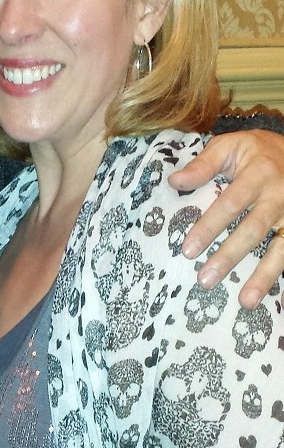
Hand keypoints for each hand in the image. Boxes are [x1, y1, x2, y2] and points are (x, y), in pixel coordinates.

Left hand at [169, 129, 283, 307]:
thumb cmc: (256, 151)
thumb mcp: (230, 146)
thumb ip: (204, 164)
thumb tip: (174, 182)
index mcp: (258, 174)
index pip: (229, 204)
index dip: (209, 227)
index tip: (188, 250)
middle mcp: (278, 197)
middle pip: (253, 231)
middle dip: (229, 256)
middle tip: (205, 280)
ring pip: (279, 249)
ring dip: (263, 276)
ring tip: (245, 301)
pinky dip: (280, 274)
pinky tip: (271, 296)